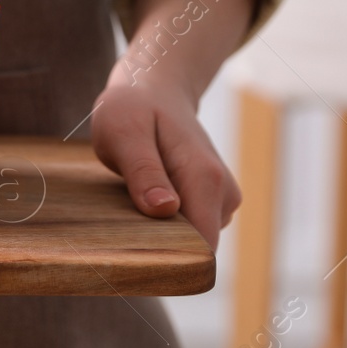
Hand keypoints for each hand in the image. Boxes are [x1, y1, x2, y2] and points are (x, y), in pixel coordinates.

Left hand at [90, 0, 257, 246]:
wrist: (154, 88)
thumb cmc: (133, 108)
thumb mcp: (123, 132)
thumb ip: (143, 171)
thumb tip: (165, 210)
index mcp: (206, 179)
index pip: (201, 248)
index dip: (168, 259)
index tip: (132, 252)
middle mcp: (224, 194)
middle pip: (197, 251)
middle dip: (161, 248)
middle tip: (122, 221)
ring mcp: (222, 201)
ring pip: (192, 244)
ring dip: (161, 235)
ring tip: (132, 201)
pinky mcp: (214, 204)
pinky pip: (190, 232)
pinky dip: (166, 226)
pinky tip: (145, 201)